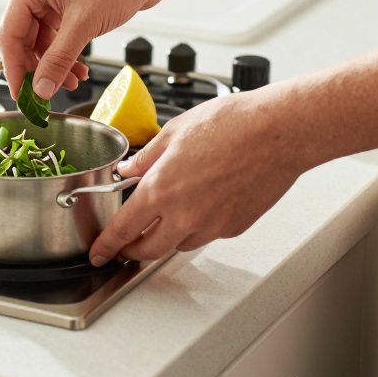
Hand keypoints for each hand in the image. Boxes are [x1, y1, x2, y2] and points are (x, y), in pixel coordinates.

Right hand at [0, 0, 176, 98]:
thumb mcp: (83, 25)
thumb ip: (58, 60)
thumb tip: (41, 89)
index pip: (10, 33)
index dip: (15, 67)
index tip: (22, 94)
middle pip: (24, 39)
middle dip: (38, 68)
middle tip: (45, 94)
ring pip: (42, 41)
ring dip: (54, 65)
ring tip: (70, 83)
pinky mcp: (66, 5)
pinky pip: (57, 37)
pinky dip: (65, 55)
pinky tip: (78, 70)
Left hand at [87, 90, 314, 265]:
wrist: (278, 132)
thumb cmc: (232, 124)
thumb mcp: (174, 131)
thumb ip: (146, 157)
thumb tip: (129, 169)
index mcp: (161, 190)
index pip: (123, 230)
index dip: (106, 245)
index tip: (99, 252)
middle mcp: (184, 215)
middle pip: (149, 250)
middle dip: (133, 251)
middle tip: (126, 245)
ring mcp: (212, 225)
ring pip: (179, 244)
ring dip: (167, 236)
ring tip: (168, 215)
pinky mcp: (235, 227)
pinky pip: (208, 234)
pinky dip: (197, 226)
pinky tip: (202, 204)